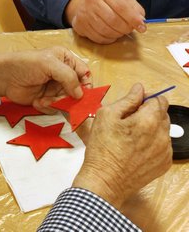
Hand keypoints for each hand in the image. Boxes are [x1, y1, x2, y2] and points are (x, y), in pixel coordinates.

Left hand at [3, 47, 91, 110]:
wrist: (5, 77)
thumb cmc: (26, 64)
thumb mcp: (49, 64)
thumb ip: (68, 77)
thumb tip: (81, 94)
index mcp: (66, 59)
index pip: (84, 73)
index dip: (86, 84)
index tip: (83, 95)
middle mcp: (62, 73)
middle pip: (77, 90)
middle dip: (68, 97)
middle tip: (58, 98)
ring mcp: (55, 87)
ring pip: (67, 101)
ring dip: (56, 103)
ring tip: (43, 100)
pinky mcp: (47, 99)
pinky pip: (56, 108)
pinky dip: (48, 106)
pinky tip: (37, 101)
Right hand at [65, 0, 146, 43]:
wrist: (83, 5)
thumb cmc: (107, 3)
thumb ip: (134, 8)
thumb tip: (141, 20)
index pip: (122, 7)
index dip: (133, 19)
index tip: (142, 28)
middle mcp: (93, 0)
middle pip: (113, 20)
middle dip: (125, 28)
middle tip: (129, 30)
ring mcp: (84, 13)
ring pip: (104, 30)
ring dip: (116, 35)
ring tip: (120, 32)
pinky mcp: (80, 24)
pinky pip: (97, 37)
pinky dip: (107, 39)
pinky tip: (111, 36)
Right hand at [72, 83, 171, 208]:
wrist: (105, 179)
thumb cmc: (102, 146)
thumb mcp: (107, 115)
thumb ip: (127, 100)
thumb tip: (139, 89)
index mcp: (148, 121)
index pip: (159, 99)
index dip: (146, 98)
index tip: (134, 104)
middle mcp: (162, 135)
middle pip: (163, 113)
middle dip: (149, 112)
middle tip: (129, 120)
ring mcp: (165, 151)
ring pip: (164, 129)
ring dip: (151, 127)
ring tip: (131, 136)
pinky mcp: (164, 164)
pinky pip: (163, 145)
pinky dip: (153, 142)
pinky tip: (136, 147)